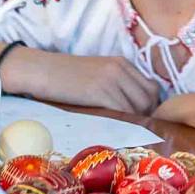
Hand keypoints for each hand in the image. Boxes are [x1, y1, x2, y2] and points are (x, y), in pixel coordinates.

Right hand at [11, 51, 159, 114]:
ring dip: (135, 121)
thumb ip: (116, 83)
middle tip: (135, 128)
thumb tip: (132, 107)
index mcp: (122, 62)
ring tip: (124, 130)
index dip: (151, 106)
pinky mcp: (100, 92)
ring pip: (138, 107)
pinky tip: (115, 128)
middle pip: (149, 98)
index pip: (152, 87)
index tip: (142, 118)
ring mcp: (111, 80)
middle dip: (146, 115)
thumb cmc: (66, 75)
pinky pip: (122, 111)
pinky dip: (123, 122)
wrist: (42, 70)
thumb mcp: (97, 73)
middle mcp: (120, 69)